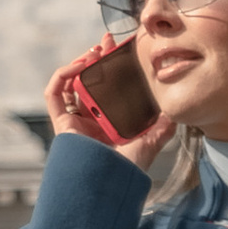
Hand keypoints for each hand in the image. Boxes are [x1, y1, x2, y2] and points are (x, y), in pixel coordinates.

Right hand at [44, 43, 172, 170]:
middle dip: (95, 59)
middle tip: (106, 43)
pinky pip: (54, 94)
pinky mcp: (61, 124)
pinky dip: (62, 76)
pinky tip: (77, 66)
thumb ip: (161, 128)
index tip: (120, 50)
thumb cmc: (127, 171)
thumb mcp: (150, 143)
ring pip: (70, 84)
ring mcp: (75, 122)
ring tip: (93, 53)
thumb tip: (173, 111)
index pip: (107, 88)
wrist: (109, 186)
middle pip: (89, 82)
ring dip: (79, 64)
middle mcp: (90, 121)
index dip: (111, 68)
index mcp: (108, 123)